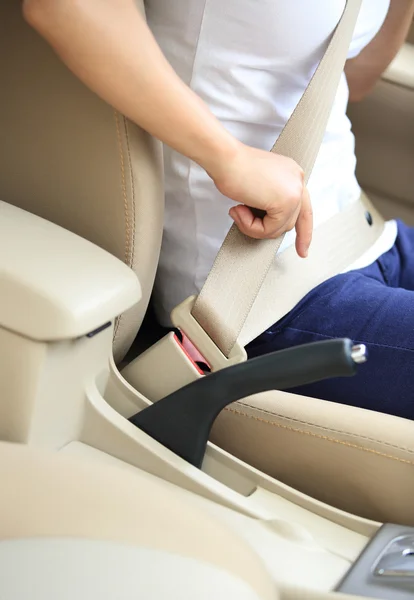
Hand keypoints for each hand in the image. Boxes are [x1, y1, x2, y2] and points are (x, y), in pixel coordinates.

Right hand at [209, 143, 312, 257]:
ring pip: (278, 229)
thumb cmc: (233, 168)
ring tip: (238, 211)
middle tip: (241, 218)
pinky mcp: (286, 201)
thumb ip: (269, 203)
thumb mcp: (258, 187)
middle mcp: (297, 181)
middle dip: (264, 228)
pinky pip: (269, 229)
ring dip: (254, 227)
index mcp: (292, 175)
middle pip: (289, 222)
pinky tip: (239, 210)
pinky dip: (251, 226)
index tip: (302, 250)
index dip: (304, 233)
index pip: (304, 209)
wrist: (225, 158)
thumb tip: (268, 224)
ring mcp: (294, 191)